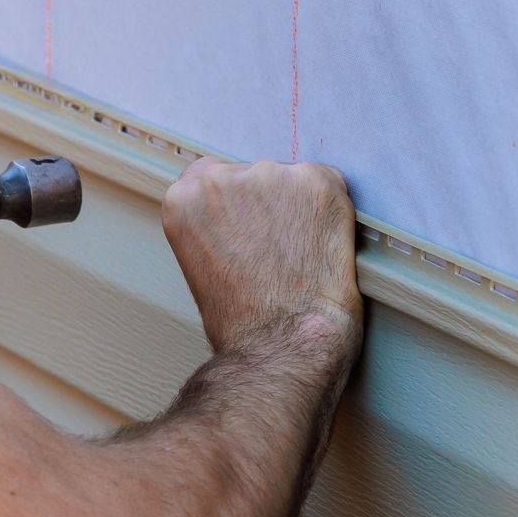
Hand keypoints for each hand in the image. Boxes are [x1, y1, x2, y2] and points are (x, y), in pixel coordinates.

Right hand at [161, 158, 362, 353]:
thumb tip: (241, 217)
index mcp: (183, 198)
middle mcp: (220, 178)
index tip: (252, 228)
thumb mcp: (201, 265)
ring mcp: (270, 175)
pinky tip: (326, 248)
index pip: (214, 178)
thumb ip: (214, 226)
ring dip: (302, 210)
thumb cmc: (243, 323)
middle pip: (255, 176)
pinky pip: (330, 187)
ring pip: (293, 183)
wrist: (281, 341)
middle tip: (283, 251)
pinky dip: (333, 212)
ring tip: (303, 257)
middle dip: (271, 207)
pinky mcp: (316, 182)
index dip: (240, 207)